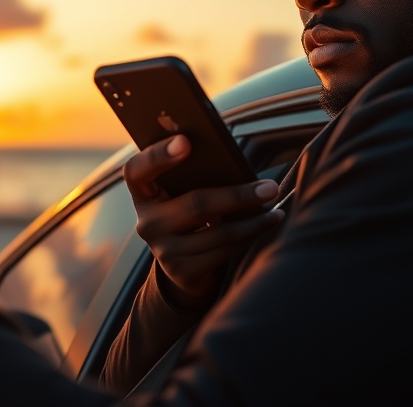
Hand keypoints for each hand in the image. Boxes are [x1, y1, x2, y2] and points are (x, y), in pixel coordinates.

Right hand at [123, 135, 283, 303]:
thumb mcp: (184, 193)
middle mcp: (148, 222)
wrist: (186, 265)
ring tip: (274, 208)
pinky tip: (265, 225)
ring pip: (218, 232)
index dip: (158, 155)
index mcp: (144, 193)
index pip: (138, 170)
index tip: (186, 142)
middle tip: (269, 188)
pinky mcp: (182, 272)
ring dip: (253, 220)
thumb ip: (195, 175)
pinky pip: (223, 251)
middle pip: (195, 204)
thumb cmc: (192, 214)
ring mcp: (163, 250)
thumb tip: (234, 162)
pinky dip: (249, 236)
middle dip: (238, 196)